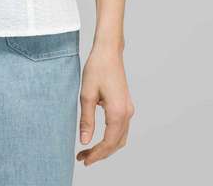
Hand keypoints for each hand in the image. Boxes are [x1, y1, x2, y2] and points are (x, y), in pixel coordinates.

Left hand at [76, 42, 134, 166]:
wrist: (108, 51)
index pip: (108, 143)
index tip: (84, 160)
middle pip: (116, 144)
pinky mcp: (126, 105)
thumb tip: (85, 141)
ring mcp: (128, 109)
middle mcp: (127, 113)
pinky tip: (98, 138)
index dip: (96, 154)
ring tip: (89, 150)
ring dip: (106, 147)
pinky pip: (121, 129)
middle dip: (101, 153)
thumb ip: (86, 120)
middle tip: (83, 158)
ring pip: (120, 137)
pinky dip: (111, 138)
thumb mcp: (86, 94)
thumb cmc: (97, 68)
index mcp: (118, 112)